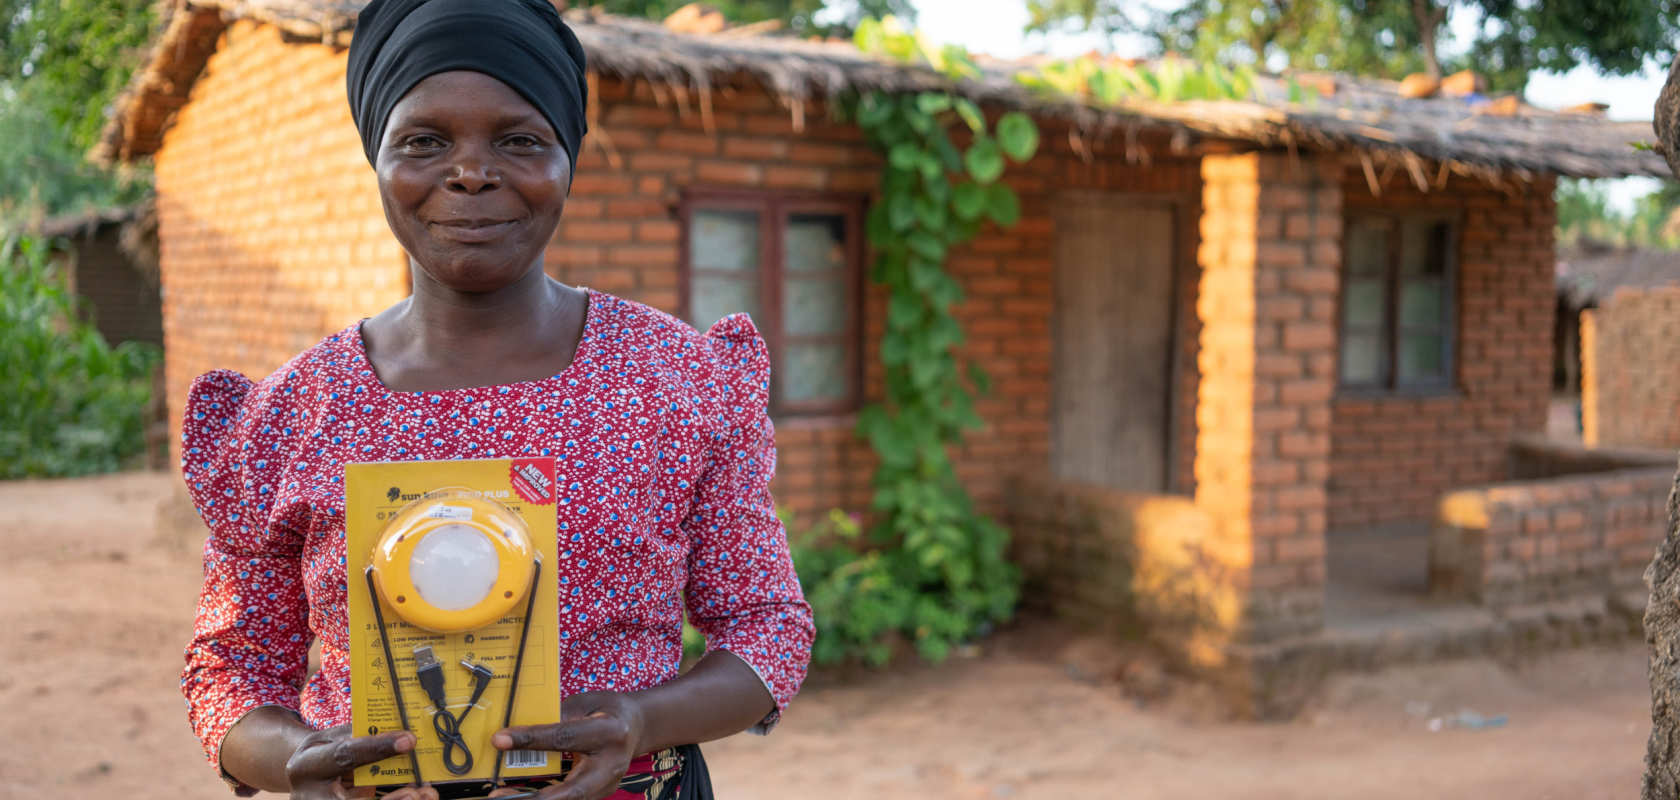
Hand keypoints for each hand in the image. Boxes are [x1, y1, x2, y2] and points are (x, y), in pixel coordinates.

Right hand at [284, 724, 437, 799]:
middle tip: (417, 792)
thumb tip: (399, 734)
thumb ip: (360, 736)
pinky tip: (414, 797)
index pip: (344, 756)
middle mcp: (315, 795)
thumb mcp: (332, 739)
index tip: (407, 740)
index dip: (376, 749)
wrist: (306, 777)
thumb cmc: (322, 754)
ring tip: (424, 796)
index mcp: (309, 765)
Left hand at [490, 691, 646, 799]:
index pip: (565, 738)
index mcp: (609, 732)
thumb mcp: (583, 703)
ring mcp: (608, 785)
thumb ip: (555, 718)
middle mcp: (611, 764)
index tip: (499, 740)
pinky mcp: (600, 795)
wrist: (637, 725)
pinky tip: (519, 797)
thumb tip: (518, 733)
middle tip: (498, 796)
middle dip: (533, 799)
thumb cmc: (607, 710)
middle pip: (572, 790)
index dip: (531, 740)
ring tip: (502, 797)